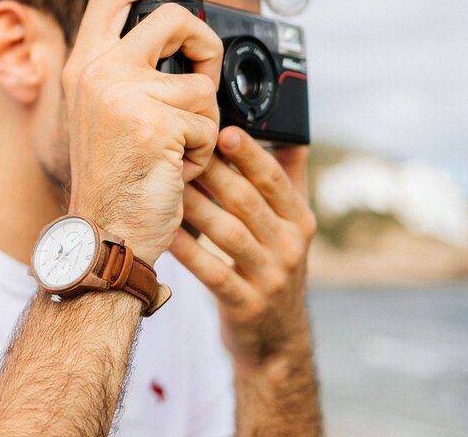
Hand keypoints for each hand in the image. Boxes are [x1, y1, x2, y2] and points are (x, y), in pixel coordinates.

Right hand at [63, 0, 223, 263]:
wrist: (106, 236)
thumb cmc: (115, 184)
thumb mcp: (106, 116)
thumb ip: (129, 75)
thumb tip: (183, 42)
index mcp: (83, 67)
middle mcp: (99, 73)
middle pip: (172, 19)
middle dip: (205, 47)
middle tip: (204, 80)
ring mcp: (125, 95)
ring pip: (201, 86)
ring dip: (202, 125)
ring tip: (173, 154)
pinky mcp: (156, 122)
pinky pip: (208, 123)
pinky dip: (203, 153)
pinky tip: (175, 172)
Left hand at [169, 126, 316, 367]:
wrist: (276, 338)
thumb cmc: (274, 266)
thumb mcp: (292, 226)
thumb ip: (289, 179)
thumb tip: (287, 130)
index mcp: (300, 220)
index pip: (274, 179)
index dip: (249, 153)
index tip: (222, 129)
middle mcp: (290, 246)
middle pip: (247, 201)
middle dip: (212, 173)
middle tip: (179, 150)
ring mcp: (270, 277)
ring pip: (228, 233)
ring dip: (195, 206)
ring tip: (167, 184)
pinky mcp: (246, 304)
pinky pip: (213, 272)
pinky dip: (189, 250)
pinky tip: (166, 232)